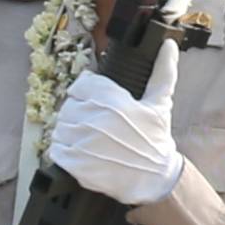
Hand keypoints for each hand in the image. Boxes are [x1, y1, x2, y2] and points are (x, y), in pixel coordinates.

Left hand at [43, 67, 186, 210]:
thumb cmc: (155, 140)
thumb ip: (162, 71)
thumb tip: (168, 45)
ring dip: (71, 131)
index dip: (88, 93)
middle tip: (98, 125)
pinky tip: (82, 153)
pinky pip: (56, 148)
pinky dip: (64, 150)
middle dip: (81, 112)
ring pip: (61, 125)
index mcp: (112, 101)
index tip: (97, 102)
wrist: (154, 179)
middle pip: (70, 105)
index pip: (81, 84)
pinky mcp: (74, 162)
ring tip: (91, 139)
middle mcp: (94, 119)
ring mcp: (82, 141)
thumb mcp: (160, 103)